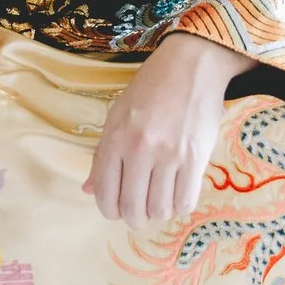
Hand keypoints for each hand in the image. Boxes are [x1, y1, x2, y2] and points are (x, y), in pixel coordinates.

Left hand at [86, 31, 250, 228]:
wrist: (190, 66)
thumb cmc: (150, 88)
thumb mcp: (117, 115)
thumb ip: (102, 155)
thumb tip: (88, 190)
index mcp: (115, 138)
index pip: (104, 192)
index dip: (109, 210)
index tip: (116, 210)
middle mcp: (139, 149)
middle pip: (132, 208)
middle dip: (134, 218)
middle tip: (139, 213)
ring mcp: (169, 154)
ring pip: (160, 209)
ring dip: (158, 212)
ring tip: (159, 200)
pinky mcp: (196, 157)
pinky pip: (186, 201)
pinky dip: (180, 205)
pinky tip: (177, 193)